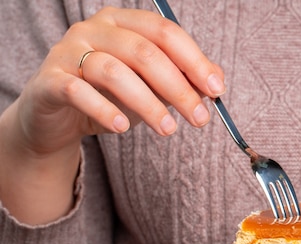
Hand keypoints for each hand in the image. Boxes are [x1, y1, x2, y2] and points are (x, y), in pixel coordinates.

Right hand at [0, 6, 224, 223]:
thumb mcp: (150, 87)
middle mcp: (94, 29)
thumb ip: (181, 79)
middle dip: (178, 88)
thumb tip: (216, 80)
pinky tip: (122, 128)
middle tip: (200, 119)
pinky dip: (104, 110)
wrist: (57, 117)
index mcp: (123, 22)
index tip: (216, 90)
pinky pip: (78, 91)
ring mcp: (68, 52)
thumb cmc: (109, 97)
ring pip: (113, 71)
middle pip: (144, 52)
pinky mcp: (49, 80)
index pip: (165, 32)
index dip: (194, 61)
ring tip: (168, 130)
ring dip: (147, 104)